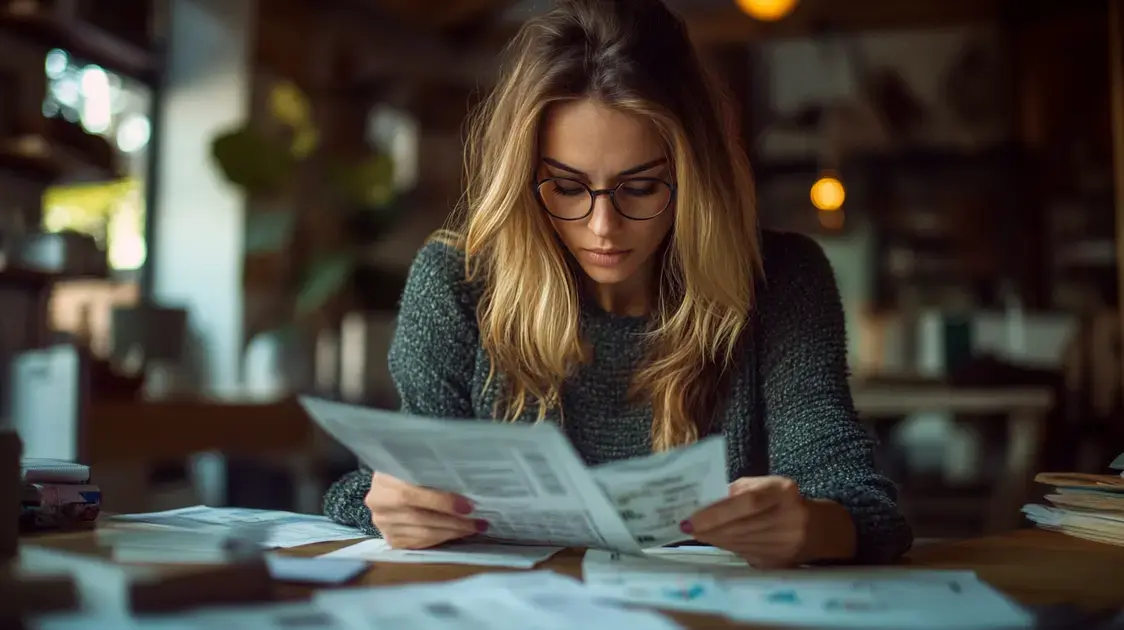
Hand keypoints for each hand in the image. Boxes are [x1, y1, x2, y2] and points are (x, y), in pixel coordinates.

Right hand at [365, 472, 487, 548]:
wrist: (390, 484)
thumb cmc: (409, 468)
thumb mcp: (417, 463)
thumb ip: (432, 472)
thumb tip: (466, 482)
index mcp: (383, 481)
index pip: (411, 495)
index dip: (441, 502)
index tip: (468, 506)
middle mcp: (379, 504)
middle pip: (420, 518)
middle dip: (454, 522)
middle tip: (479, 521)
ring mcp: (383, 525)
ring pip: (423, 534)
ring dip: (453, 532)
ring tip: (474, 528)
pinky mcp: (391, 539)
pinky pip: (420, 543)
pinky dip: (442, 539)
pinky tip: (458, 533)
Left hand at [682, 476, 809, 567]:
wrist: (817, 529)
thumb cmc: (783, 500)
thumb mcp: (766, 485)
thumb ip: (739, 489)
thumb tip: (706, 502)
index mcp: (784, 492)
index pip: (747, 503)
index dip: (717, 513)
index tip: (691, 519)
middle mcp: (789, 518)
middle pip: (741, 527)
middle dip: (710, 528)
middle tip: (688, 527)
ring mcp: (787, 544)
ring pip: (740, 543)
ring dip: (715, 539)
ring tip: (698, 532)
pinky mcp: (780, 561)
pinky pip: (745, 554)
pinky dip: (728, 546)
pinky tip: (716, 540)